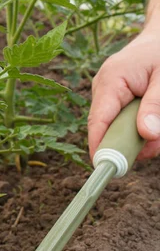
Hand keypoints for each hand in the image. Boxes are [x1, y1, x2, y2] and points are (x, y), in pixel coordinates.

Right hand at [88, 24, 159, 160]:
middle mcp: (104, 89)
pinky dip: (141, 127)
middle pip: (109, 129)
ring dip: (141, 135)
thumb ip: (155, 105)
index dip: (100, 146)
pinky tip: (154, 121)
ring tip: (159, 129)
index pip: (98, 121)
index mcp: (111, 80)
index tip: (107, 169)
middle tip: (157, 142)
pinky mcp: (117, 99)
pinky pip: (125, 122)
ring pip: (119, 128)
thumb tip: (146, 134)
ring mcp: (109, 95)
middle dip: (133, 142)